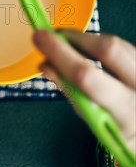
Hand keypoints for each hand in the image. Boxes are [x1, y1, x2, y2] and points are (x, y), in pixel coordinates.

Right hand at [33, 29, 135, 153]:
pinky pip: (125, 46)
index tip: (41, 39)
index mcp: (124, 113)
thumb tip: (46, 65)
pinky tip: (88, 48)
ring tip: (68, 42)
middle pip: (109, 50)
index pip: (88, 77)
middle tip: (53, 35)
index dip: (61, 54)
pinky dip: (102, 43)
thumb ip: (71, 93)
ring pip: (118, 43)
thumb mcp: (93, 122)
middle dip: (75, 38)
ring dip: (88, 39)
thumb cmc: (118, 131)